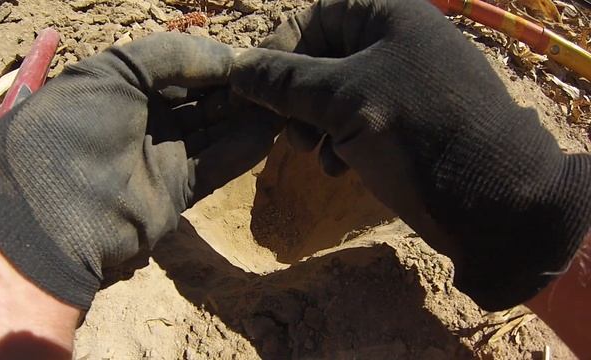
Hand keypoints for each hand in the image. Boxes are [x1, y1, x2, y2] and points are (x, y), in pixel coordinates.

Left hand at [0, 33, 281, 308]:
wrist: (55, 217)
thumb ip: (170, 55)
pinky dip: (243, 149)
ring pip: (214, 131)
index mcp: (121, 86)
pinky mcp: (178, 191)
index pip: (179, 68)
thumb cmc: (75, 130)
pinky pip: (217, 164)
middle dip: (235, 89)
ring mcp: (161, 156)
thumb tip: (228, 57)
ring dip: (245, 116)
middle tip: (272, 80)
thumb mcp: (113, 72)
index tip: (249, 58)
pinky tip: (270, 132)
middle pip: (201, 99)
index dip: (213, 62)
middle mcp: (143, 119)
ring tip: (281, 102)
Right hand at [229, 0, 590, 309]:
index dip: (278, 48)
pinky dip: (340, 143)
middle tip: (284, 130)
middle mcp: (396, 43)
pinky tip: (339, 168)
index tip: (251, 87)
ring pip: (336, 95)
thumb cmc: (414, 131)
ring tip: (310, 151)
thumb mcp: (341, 99)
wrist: (492, 200)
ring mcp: (403, 86)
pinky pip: (358, 123)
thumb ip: (283, 81)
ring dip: (313, 124)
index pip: (314, 15)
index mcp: (387, 15)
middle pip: (322, 58)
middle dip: (296, 96)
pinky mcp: (406, 125)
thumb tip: (236, 68)